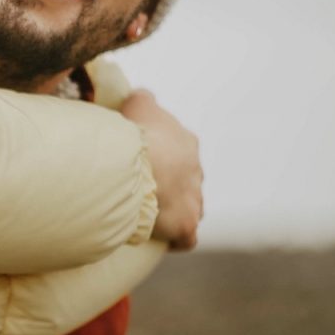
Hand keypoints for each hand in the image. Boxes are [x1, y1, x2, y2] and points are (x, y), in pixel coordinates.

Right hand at [121, 89, 202, 249]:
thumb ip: (142, 99)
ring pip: (188, 206)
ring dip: (173, 209)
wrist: (139, 168)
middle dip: (168, 181)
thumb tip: (142, 96)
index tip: (138, 155)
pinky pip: (185, 237)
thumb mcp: (137, 103)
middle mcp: (196, 171)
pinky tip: (161, 238)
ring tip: (148, 212)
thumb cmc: (138, 134)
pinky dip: (175, 238)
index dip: (157, 151)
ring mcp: (194, 200)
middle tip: (139, 183)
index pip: (175, 146)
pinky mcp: (187, 227)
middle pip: (184, 177)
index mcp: (186, 142)